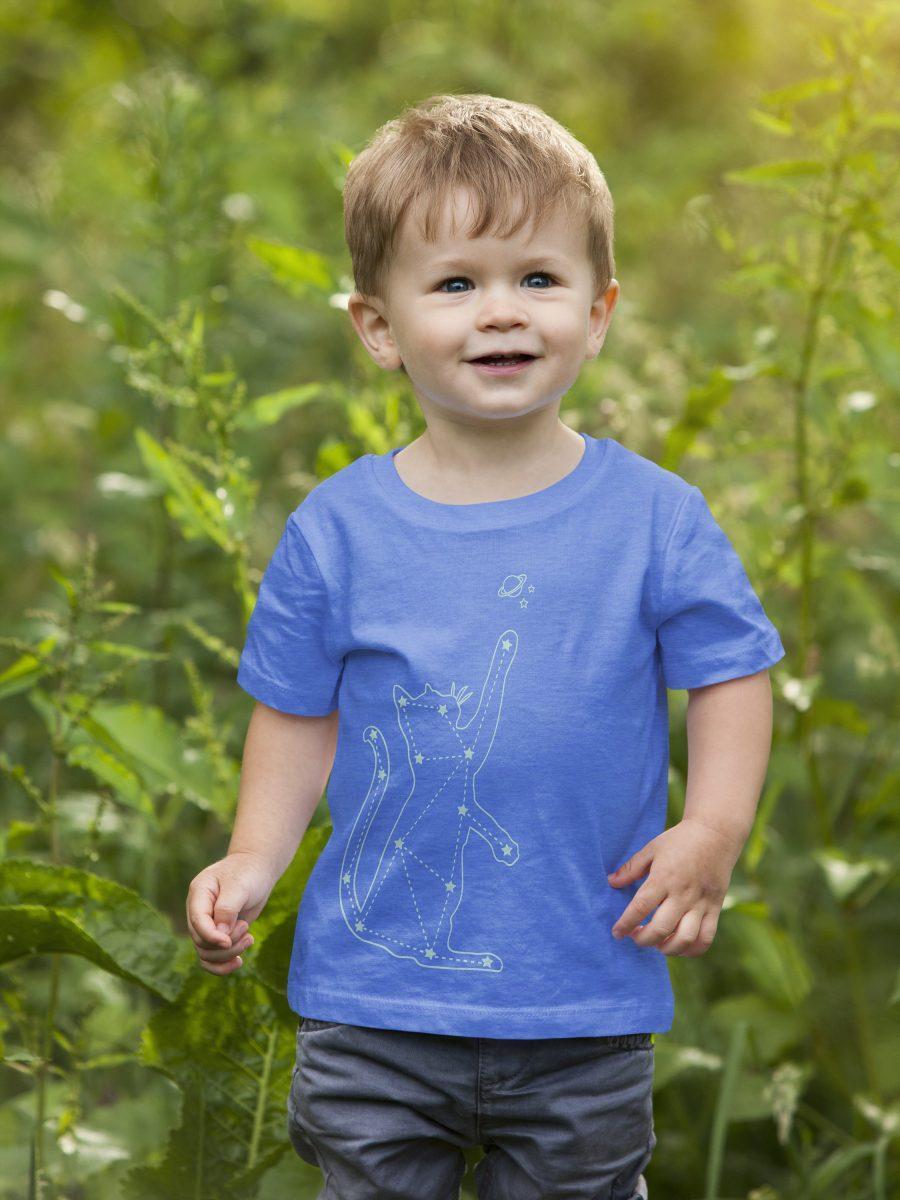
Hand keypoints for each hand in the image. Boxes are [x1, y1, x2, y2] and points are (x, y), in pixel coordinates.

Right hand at [186, 850, 277, 974]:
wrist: (257, 869)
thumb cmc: (248, 873)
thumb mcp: (239, 887)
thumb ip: (228, 910)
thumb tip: (220, 936)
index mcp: (198, 894)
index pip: (197, 922)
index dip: (211, 936)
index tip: (228, 941)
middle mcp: (198, 911)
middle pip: (201, 942)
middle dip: (225, 944)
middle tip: (247, 928)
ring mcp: (207, 923)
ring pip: (206, 953)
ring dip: (228, 954)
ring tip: (250, 939)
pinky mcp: (218, 933)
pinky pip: (212, 957)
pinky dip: (223, 964)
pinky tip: (239, 962)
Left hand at [606, 817, 739, 955]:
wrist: (716, 834)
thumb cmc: (679, 840)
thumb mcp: (652, 848)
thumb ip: (631, 868)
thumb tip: (611, 882)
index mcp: (663, 878)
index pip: (640, 908)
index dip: (625, 924)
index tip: (616, 932)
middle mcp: (682, 893)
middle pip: (660, 929)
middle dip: (642, 939)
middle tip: (635, 936)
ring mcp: (701, 902)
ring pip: (685, 938)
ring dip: (666, 948)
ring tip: (656, 944)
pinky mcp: (715, 908)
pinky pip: (706, 938)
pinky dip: (692, 950)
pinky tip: (679, 947)